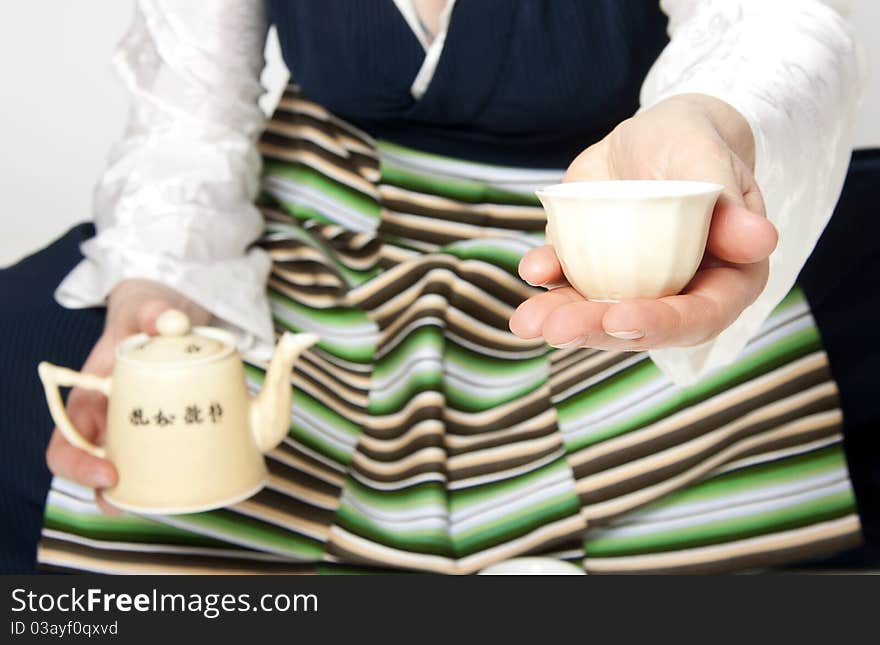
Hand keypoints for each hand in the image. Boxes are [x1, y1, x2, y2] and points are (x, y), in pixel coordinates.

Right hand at [45, 279, 209, 513]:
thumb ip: (152, 311)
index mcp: (88, 402)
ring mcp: (136, 431)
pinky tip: (204, 475)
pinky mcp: (167, 431)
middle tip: (146, 498)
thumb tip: (168, 321)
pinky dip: (177, 473)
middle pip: (97, 474)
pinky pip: (166, 461)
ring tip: (176, 495)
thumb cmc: (145, 315)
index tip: (109, 473)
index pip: (64, 448)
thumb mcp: (145, 308)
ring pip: (131, 475)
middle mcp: (108, 424)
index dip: (77, 467)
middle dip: (115, 495)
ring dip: (146, 493)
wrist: (168, 317)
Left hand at [509, 94, 777, 350]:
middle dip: (595, 330)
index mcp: (725, 277)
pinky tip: (533, 269)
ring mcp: (632, 286)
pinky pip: (568, 282)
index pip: (698, 315)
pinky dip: (547, 278)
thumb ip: (729, 201)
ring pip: (596, 313)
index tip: (619, 319)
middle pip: (638, 326)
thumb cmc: (694, 143)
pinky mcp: (593, 269)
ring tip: (526, 321)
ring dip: (561, 317)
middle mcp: (679, 293)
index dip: (659, 324)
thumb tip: (760, 241)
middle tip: (556, 329)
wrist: (654, 137)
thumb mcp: (710, 157)